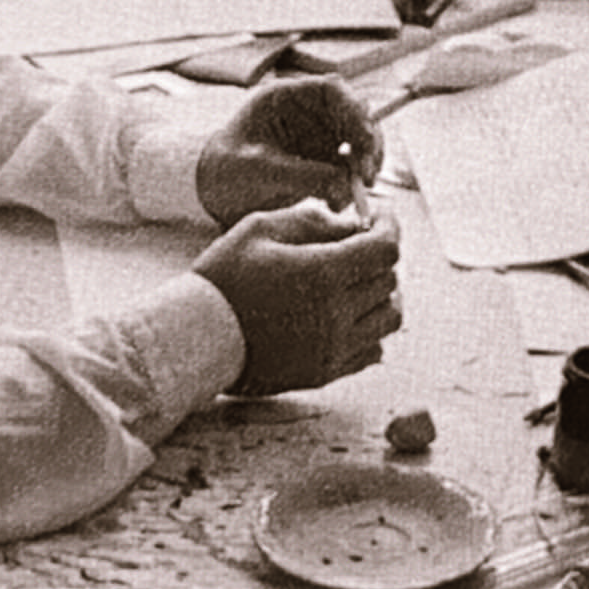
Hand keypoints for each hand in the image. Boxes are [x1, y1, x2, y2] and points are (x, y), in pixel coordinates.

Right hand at [193, 201, 401, 395]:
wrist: (197, 337)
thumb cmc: (223, 277)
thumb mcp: (258, 229)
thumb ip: (308, 220)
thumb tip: (348, 223)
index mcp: (321, 273)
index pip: (385, 249)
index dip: (391, 227)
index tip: (382, 216)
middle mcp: (335, 313)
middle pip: (389, 281)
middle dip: (380, 256)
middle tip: (359, 244)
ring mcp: (333, 347)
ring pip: (389, 319)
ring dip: (381, 294)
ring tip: (357, 281)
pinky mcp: (324, 371)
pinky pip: (371, 351)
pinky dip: (370, 328)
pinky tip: (347, 314)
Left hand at [195, 76, 383, 227]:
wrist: (217, 191)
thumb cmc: (228, 170)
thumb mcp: (260, 171)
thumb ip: (302, 175)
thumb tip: (344, 185)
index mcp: (284, 98)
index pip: (331, 89)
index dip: (354, 109)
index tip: (364, 140)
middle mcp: (306, 111)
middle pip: (354, 114)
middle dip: (368, 143)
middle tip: (366, 176)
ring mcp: (318, 133)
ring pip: (360, 140)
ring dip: (365, 165)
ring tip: (351, 196)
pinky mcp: (324, 158)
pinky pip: (351, 166)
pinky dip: (353, 184)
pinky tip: (337, 204)